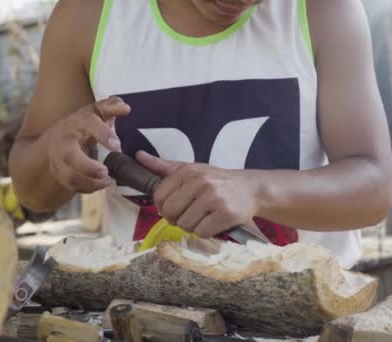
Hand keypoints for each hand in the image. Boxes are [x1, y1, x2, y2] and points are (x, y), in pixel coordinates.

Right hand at [47, 96, 129, 193]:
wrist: (56, 139)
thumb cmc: (83, 125)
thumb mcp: (95, 113)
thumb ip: (110, 108)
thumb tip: (125, 107)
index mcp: (77, 122)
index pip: (88, 123)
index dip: (103, 133)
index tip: (117, 146)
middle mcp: (64, 141)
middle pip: (70, 155)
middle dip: (87, 167)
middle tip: (105, 172)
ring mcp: (59, 160)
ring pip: (69, 176)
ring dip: (90, 183)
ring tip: (108, 181)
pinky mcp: (59, 174)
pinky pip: (72, 186)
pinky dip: (87, 188)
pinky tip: (100, 185)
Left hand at [136, 151, 259, 237]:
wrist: (252, 189)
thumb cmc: (217, 181)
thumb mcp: (192, 169)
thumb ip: (164, 166)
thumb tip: (139, 156)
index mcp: (188, 171)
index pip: (159, 195)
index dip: (162, 207)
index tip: (173, 207)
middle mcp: (200, 182)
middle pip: (170, 212)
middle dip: (175, 218)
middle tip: (188, 215)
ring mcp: (214, 198)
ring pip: (185, 224)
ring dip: (191, 226)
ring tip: (202, 217)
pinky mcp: (226, 214)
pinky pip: (202, 232)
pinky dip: (205, 231)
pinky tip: (213, 222)